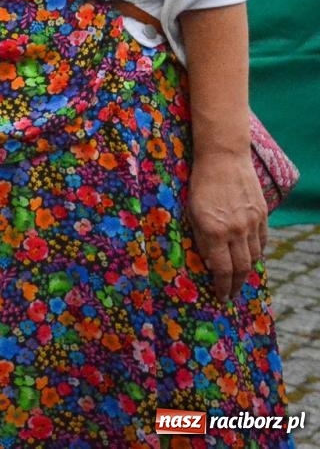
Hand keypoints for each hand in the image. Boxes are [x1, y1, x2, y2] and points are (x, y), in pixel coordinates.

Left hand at [186, 149, 267, 301]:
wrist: (222, 157)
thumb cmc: (198, 183)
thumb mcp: (191, 212)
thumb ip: (201, 237)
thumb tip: (209, 261)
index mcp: (214, 230)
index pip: (221, 269)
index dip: (221, 286)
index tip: (220, 297)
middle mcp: (236, 230)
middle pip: (240, 267)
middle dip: (234, 285)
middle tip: (229, 296)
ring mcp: (252, 222)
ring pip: (254, 256)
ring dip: (246, 272)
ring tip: (238, 280)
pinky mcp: (262, 214)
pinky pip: (262, 241)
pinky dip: (257, 253)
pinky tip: (251, 259)